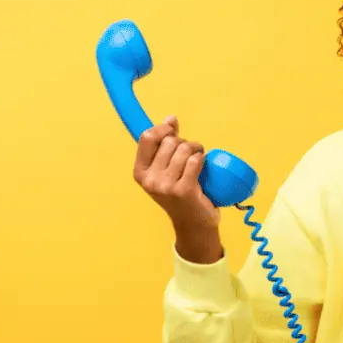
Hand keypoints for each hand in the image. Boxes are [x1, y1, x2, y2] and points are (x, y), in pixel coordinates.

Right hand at [133, 116, 220, 234]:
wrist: (193, 223)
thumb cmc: (181, 192)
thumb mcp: (166, 169)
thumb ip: (165, 144)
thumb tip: (170, 119)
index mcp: (140, 172)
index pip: (146, 137)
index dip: (162, 128)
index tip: (173, 129)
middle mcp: (149, 180)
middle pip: (169, 141)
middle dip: (184, 141)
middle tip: (190, 153)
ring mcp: (165, 186)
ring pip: (184, 149)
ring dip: (196, 149)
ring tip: (198, 158)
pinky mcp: (183, 190)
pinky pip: (195, 160)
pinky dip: (202, 159)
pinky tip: (202, 167)